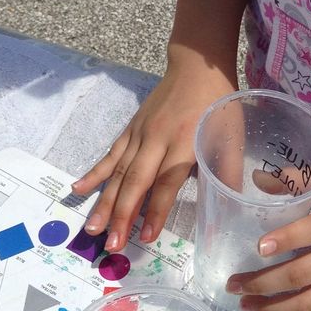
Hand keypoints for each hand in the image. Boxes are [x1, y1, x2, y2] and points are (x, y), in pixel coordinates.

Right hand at [71, 71, 232, 251]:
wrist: (196, 65)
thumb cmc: (217, 103)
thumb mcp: (231, 136)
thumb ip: (227, 171)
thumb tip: (231, 206)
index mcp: (184, 142)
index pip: (167, 182)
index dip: (157, 210)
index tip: (146, 238)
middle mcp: (157, 139)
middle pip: (136, 180)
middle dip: (122, 214)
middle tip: (111, 245)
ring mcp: (140, 133)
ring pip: (118, 171)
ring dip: (105, 201)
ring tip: (92, 228)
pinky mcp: (131, 129)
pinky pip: (110, 154)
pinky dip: (94, 172)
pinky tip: (79, 188)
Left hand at [226, 169, 310, 310]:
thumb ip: (302, 180)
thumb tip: (258, 179)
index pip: (310, 232)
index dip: (282, 241)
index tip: (257, 248)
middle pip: (301, 275)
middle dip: (262, 283)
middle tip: (234, 284)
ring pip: (309, 304)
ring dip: (273, 309)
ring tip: (248, 305)